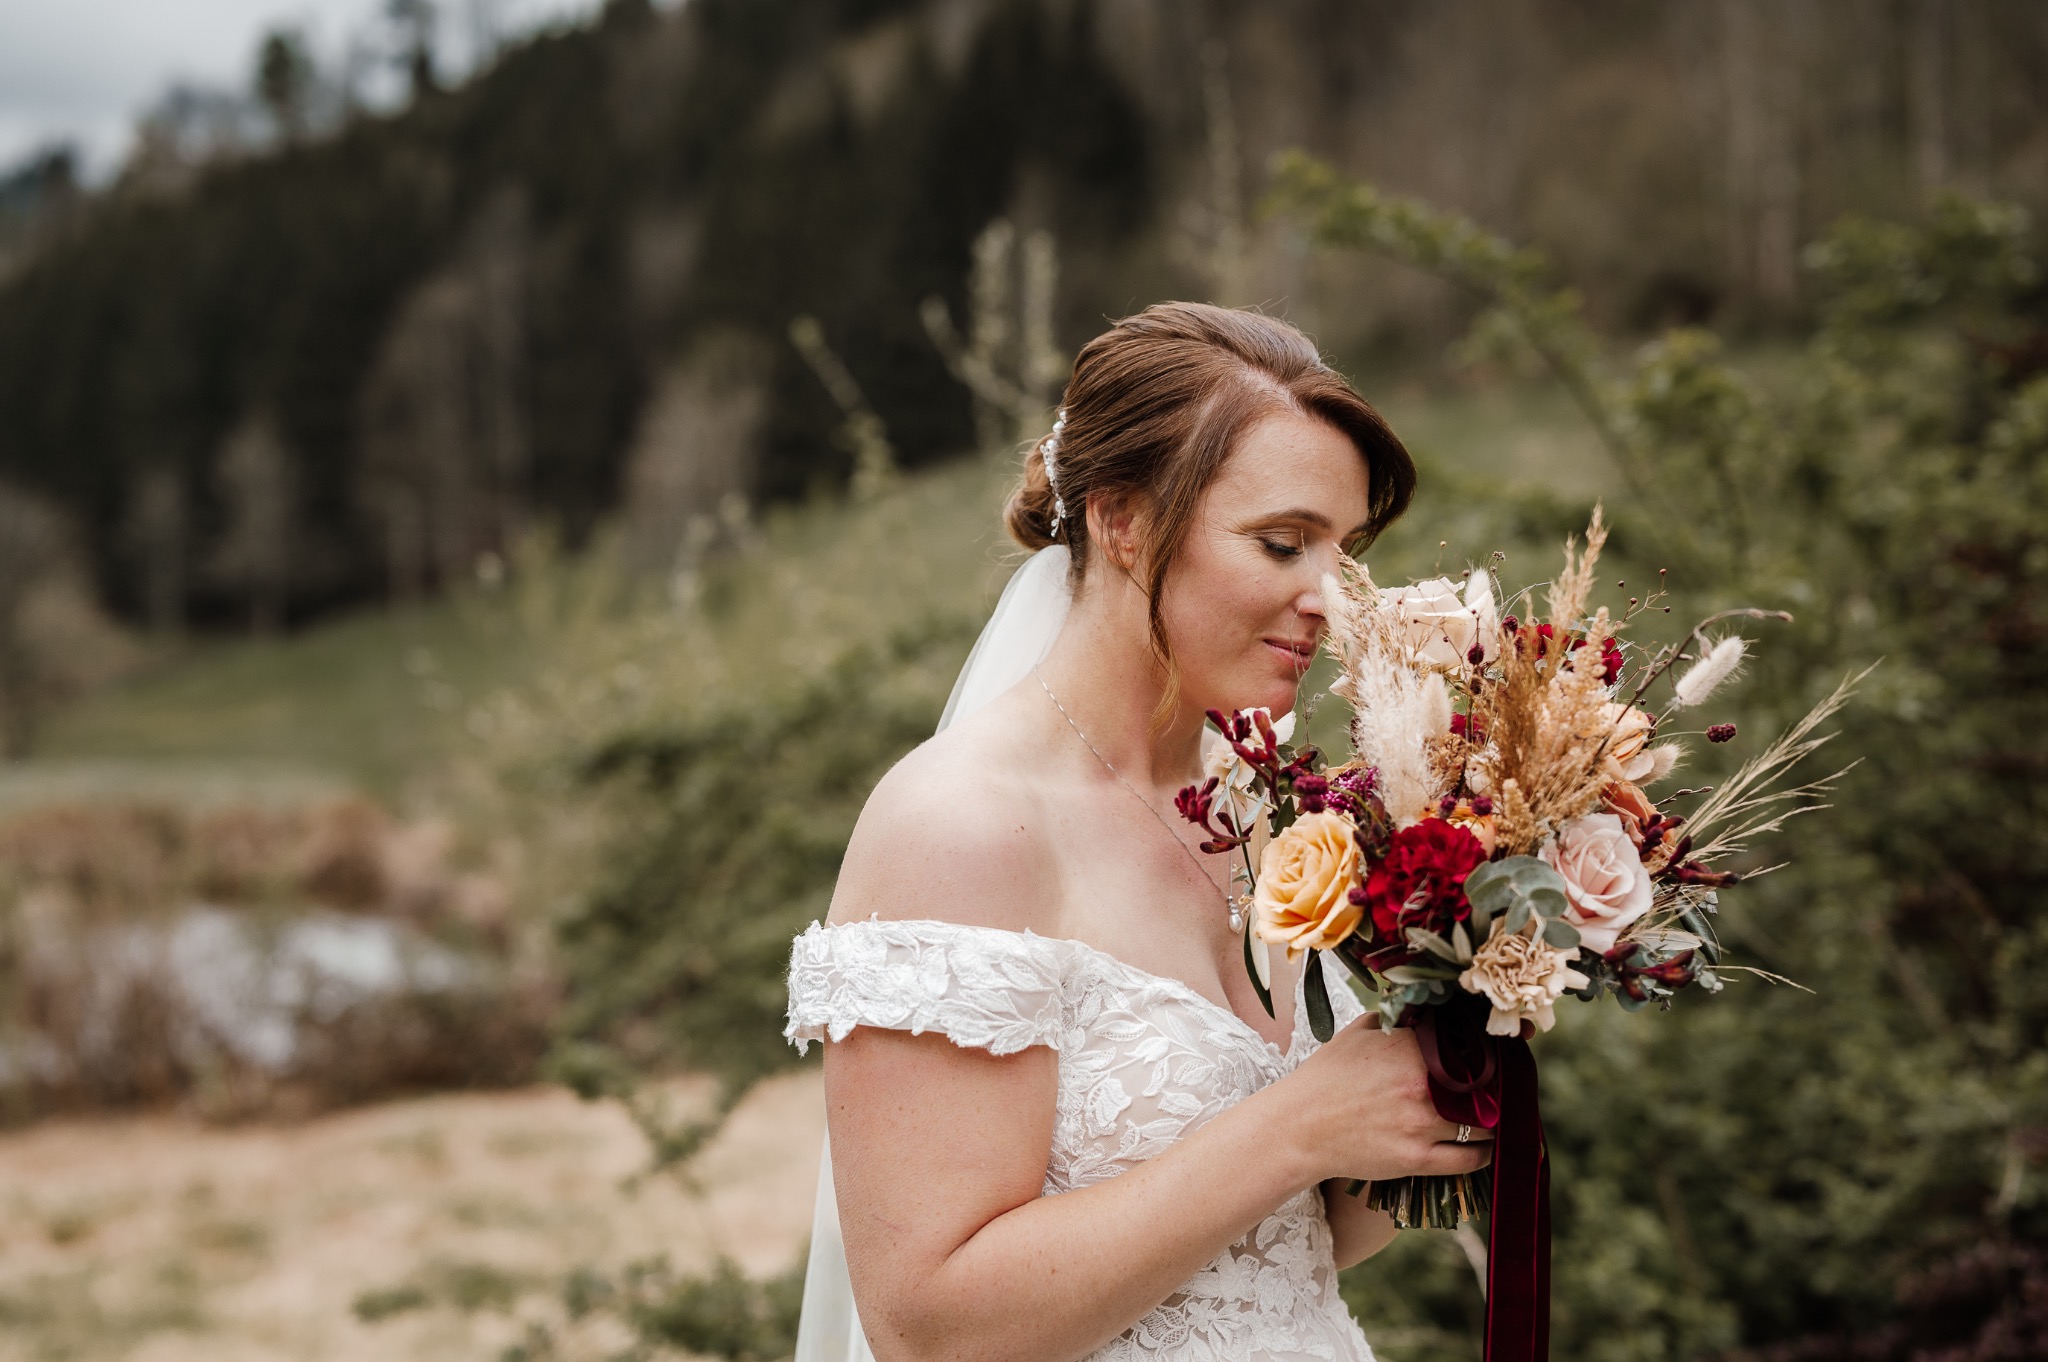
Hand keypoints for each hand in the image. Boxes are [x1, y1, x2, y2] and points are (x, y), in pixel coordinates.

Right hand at [1279, 1014, 1493, 1184]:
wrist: (1297, 1128)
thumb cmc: (1325, 1078)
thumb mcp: (1356, 1034)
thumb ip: (1394, 1018)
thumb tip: (1423, 1010)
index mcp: (1408, 1048)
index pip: (1471, 1045)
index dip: (1492, 1050)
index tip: (1502, 1053)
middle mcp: (1421, 1085)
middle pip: (1487, 1084)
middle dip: (1499, 1086)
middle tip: (1504, 1087)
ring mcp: (1421, 1125)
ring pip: (1484, 1123)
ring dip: (1494, 1120)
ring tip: (1494, 1117)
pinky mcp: (1417, 1160)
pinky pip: (1470, 1159)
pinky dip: (1485, 1153)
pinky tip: (1485, 1147)